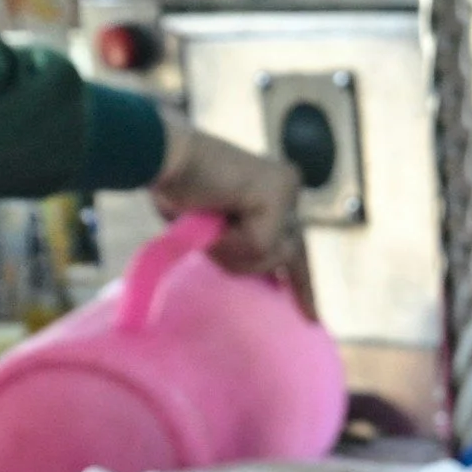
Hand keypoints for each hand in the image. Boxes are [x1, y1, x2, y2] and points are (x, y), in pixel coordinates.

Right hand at [149, 113, 315, 315]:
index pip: (296, 244)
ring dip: (232, 252)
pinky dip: (229, 240)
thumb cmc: (175, 188)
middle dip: (301, 288)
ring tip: (208, 224)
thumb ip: (240, 246)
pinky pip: (258, 243)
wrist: (160, 155)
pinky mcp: (277, 192)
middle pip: (295, 252)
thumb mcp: (213, 229)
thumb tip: (262, 277)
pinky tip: (213, 215)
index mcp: (275, 193)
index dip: (302, 282)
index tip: (312, 315)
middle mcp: (288, 187)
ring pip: (271, 253)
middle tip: (311, 317)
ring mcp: (286, 189)